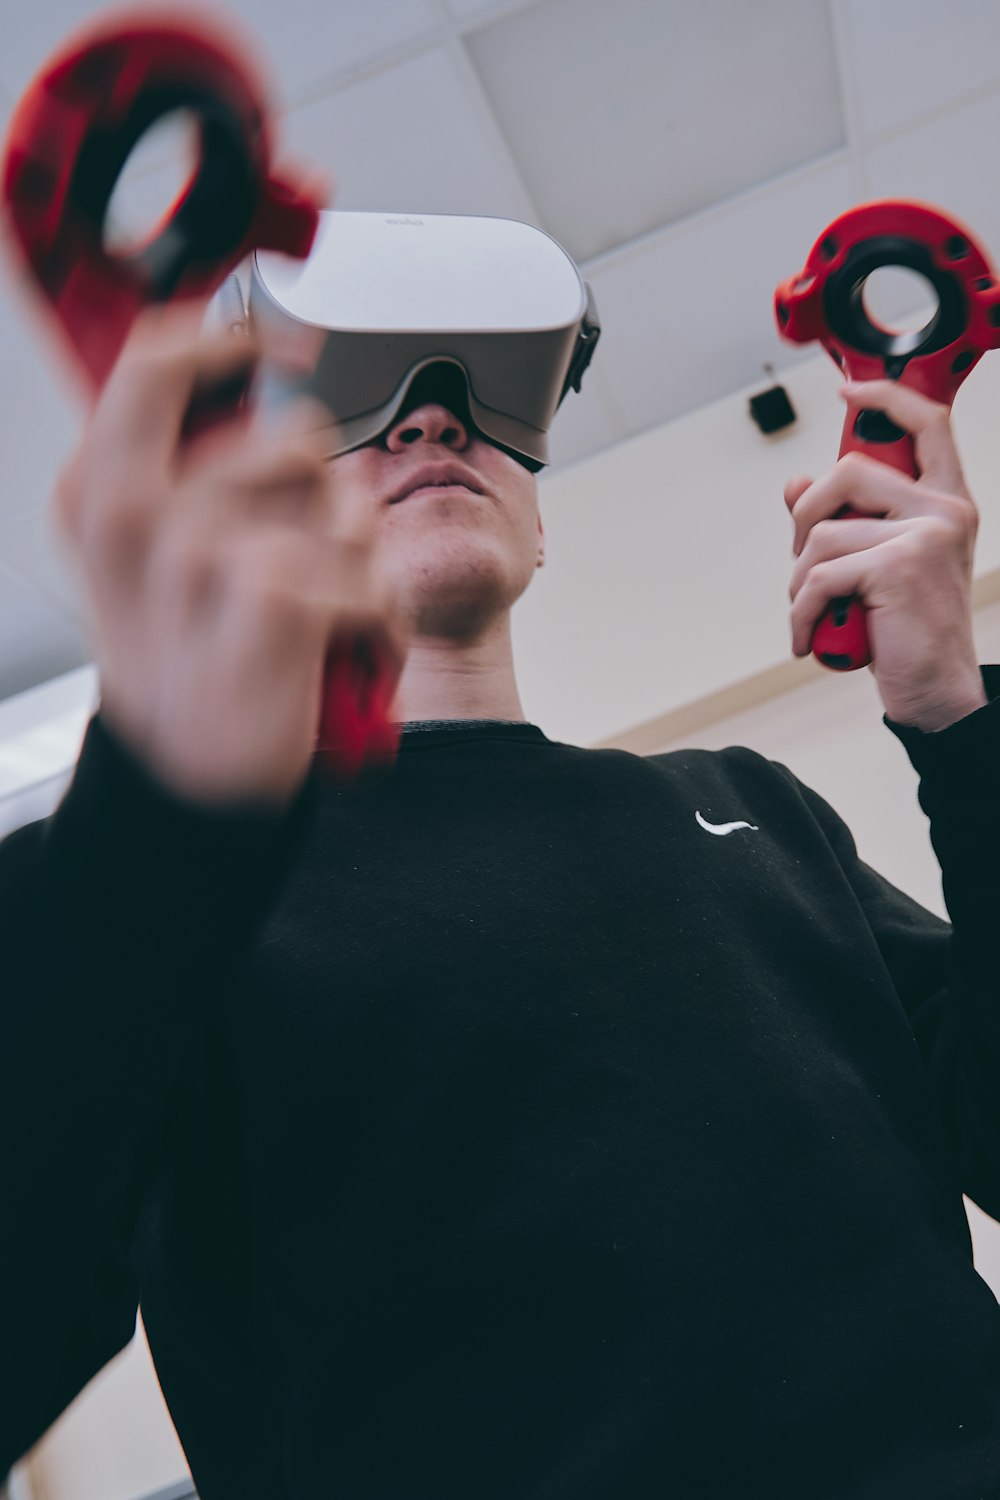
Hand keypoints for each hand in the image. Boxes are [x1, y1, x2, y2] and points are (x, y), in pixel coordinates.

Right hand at [53, 298, 407, 807]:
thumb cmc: (192, 660)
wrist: (196, 783)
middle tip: (294, 555)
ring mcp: (199, 554)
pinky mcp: (271, 595)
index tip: (277, 342)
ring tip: (309, 618)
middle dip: (324, 497)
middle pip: (290, 435)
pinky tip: (335, 652)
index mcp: (96, 487)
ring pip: (342, 504)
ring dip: (351, 566)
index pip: (157, 358)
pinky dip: (377, 617)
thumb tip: (249, 353)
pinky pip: (367, 567)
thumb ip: (181, 461)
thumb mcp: (153, 557)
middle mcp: (136, 511)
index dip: (232, 339)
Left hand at [784, 381, 986, 731]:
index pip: (927, 423)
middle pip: (849, 471)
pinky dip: (798, 611)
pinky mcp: (899, 568)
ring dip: (798, 580)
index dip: (885, 397)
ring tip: (811, 612)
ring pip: (822, 532)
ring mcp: (926, 536)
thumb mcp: (875, 568)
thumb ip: (844, 523)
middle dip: (805, 516)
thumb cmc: (908, 632)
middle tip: (803, 563)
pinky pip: (819, 575)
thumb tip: (795, 484)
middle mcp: (945, 510)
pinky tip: (805, 637)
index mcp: (946, 502)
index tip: (847, 391)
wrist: (937, 693)